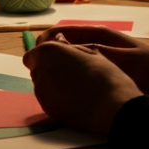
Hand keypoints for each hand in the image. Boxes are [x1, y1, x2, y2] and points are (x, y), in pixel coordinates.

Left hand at [23, 39, 141, 134]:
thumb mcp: (91, 53)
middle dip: (48, 72)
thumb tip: (59, 40)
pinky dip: (57, 100)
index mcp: (49, 51)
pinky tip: (76, 101)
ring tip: (77, 90)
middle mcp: (40, 69)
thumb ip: (69, 47)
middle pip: (37, 71)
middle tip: (72, 76)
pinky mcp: (48, 108)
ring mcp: (42, 90)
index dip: (45, 58)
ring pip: (42, 86)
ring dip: (53, 86)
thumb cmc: (107, 77)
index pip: (32, 55)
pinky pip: (48, 101)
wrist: (115, 107)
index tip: (59, 61)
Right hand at [36, 25, 148, 100]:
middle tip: (38, 70)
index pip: (62, 31)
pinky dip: (68, 71)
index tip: (34, 55)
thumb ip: (96, 52)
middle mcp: (96, 41)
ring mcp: (100, 54)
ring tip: (48, 78)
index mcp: (99, 34)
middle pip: (62, 43)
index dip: (45, 41)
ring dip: (57, 63)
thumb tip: (67, 49)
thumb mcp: (124, 59)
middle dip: (47, 53)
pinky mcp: (104, 67)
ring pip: (69, 56)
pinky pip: (79, 66)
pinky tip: (65, 84)